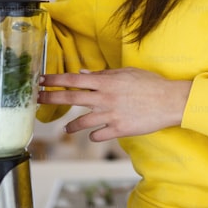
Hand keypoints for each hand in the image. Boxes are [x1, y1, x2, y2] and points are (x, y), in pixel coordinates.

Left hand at [38, 68, 190, 141]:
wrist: (170, 101)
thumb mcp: (127, 73)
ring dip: (70, 126)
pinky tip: (93, 134)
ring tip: (66, 128)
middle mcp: (105, 97)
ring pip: (81, 122)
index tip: (42, 80)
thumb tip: (84, 75)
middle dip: (51, 98)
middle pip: (71, 98)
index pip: (74, 79)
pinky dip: (93, 134)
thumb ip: (104, 75)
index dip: (55, 80)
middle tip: (38, 99)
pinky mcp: (118, 129)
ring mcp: (110, 115)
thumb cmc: (151, 84)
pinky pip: (98, 134)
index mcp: (106, 81)